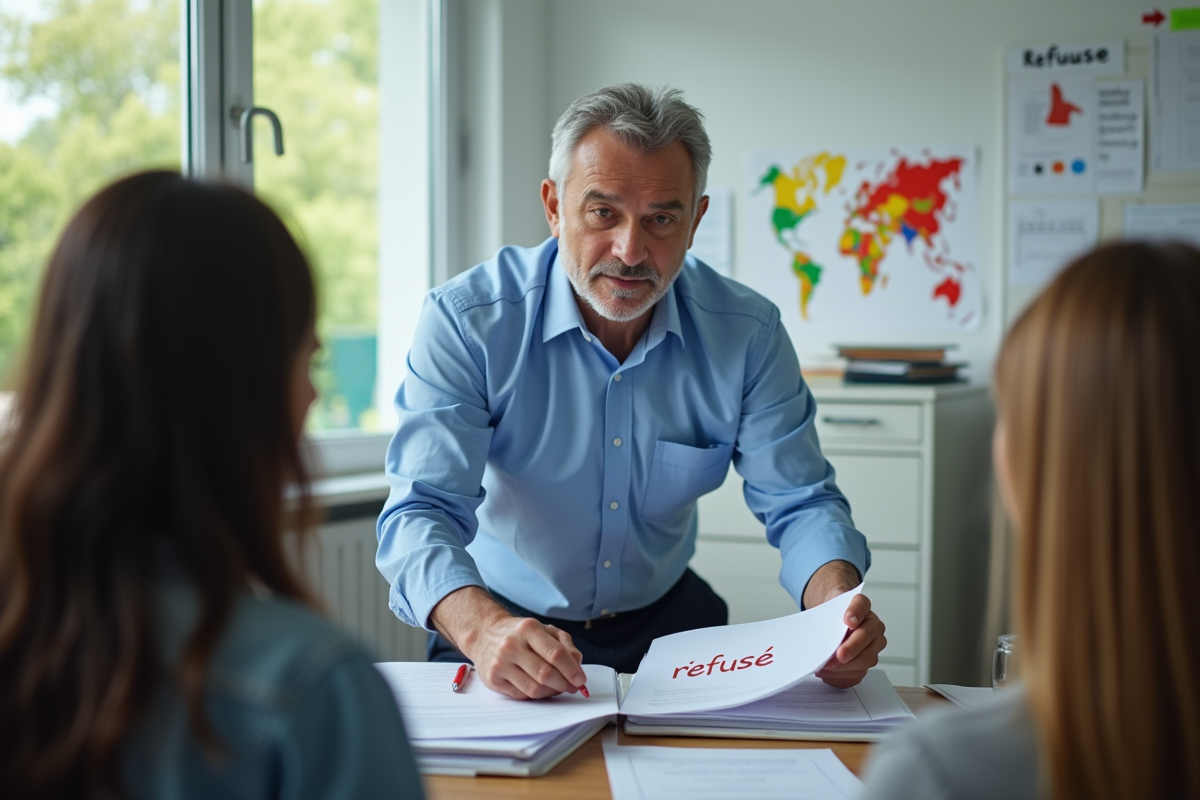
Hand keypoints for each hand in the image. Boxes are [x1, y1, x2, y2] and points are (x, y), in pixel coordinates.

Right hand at [429, 586, 586, 699]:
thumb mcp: (544, 629)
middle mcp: (511, 645)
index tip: (581, 679)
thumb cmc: (520, 633)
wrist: (484, 634)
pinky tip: (542, 688)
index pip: (555, 654)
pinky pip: (522, 694)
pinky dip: (537, 694)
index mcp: (528, 628)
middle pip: (546, 673)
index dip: (571, 670)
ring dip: (552, 691)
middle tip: (573, 686)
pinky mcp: (493, 679)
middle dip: (564, 683)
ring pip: (534, 688)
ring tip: (558, 687)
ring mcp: (500, 663)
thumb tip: (577, 666)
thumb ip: (565, 645)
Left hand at [803, 561, 886, 688]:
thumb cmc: (834, 613)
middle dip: (851, 650)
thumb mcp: (831, 601)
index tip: (848, 621)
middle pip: (867, 639)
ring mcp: (872, 647)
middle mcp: (873, 628)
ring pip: (864, 661)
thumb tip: (839, 623)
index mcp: (864, 608)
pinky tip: (827, 674)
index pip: (862, 606)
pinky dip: (840, 677)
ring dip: (843, 668)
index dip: (856, 613)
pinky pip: (856, 676)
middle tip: (836, 656)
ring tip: (824, 667)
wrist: (832, 620)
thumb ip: (834, 608)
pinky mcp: (865, 663)